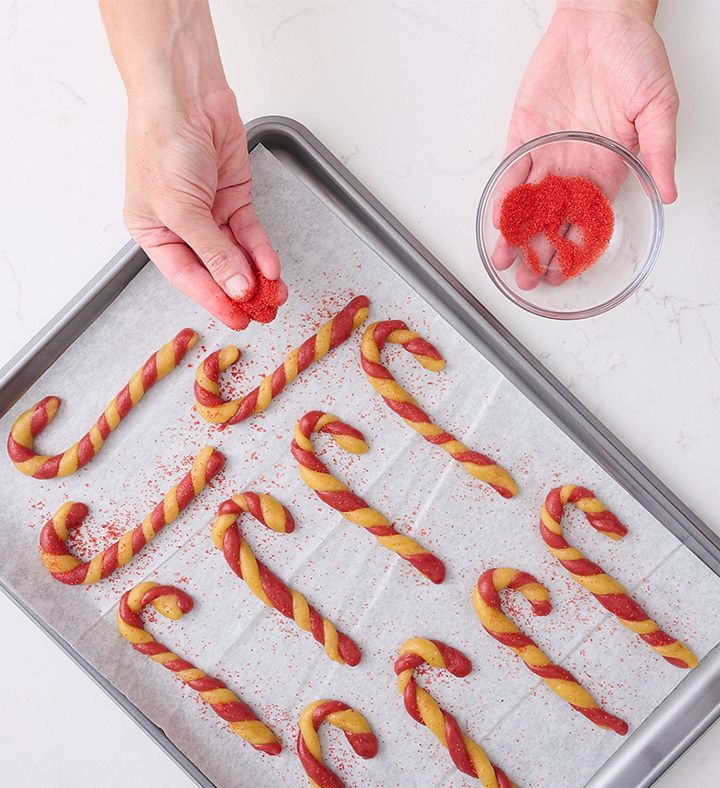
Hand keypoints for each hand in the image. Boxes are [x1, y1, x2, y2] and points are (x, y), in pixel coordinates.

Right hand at [101, 0, 285, 328]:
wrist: (186, 95)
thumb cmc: (163, 145)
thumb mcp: (182, 211)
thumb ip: (214, 254)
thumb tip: (236, 290)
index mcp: (152, 231)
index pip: (187, 277)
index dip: (213, 300)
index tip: (237, 320)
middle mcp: (180, 225)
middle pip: (214, 268)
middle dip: (239, 291)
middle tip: (262, 313)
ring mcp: (209, 211)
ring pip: (236, 253)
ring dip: (257, 275)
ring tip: (276, 296)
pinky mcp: (233, 196)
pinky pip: (250, 232)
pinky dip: (262, 250)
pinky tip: (273, 268)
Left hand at [494, 0, 678, 288]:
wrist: (601, 18)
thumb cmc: (634, 57)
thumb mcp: (658, 106)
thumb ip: (659, 152)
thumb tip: (669, 194)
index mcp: (608, 167)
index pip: (588, 220)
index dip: (575, 249)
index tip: (563, 273)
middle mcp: (575, 167)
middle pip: (554, 221)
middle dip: (540, 251)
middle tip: (527, 278)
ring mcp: (547, 152)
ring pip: (527, 204)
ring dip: (516, 234)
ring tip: (504, 260)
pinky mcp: (523, 135)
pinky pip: (510, 172)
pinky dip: (504, 196)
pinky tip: (498, 220)